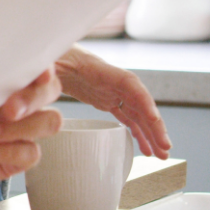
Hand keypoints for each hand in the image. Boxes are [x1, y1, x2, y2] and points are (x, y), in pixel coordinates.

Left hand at [0, 67, 65, 187]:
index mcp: (7, 77)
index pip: (38, 64)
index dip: (44, 67)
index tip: (39, 73)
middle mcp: (22, 100)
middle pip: (52, 91)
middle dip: (33, 99)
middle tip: (7, 109)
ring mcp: (23, 129)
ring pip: (50, 122)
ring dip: (21, 127)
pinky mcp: (18, 157)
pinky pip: (30, 153)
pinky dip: (6, 151)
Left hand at [54, 47, 170, 157]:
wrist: (48, 54)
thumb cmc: (49, 55)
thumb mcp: (47, 61)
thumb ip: (46, 68)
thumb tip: (44, 75)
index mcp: (100, 70)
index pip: (131, 84)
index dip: (145, 102)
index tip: (155, 120)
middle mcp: (112, 80)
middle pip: (141, 103)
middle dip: (155, 126)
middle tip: (165, 148)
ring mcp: (111, 90)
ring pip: (138, 114)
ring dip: (151, 134)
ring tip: (161, 155)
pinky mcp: (105, 99)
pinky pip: (126, 118)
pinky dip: (137, 133)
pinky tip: (145, 149)